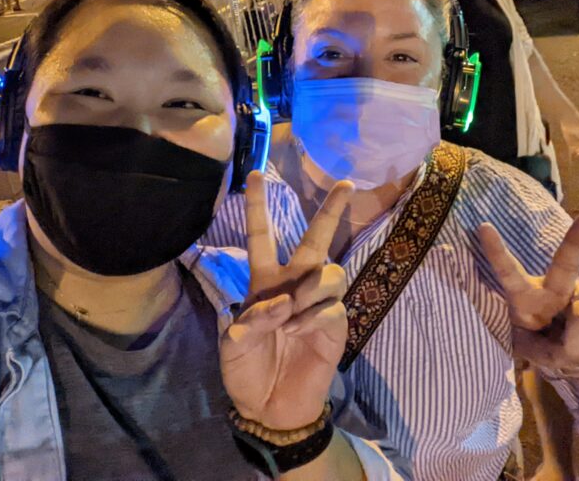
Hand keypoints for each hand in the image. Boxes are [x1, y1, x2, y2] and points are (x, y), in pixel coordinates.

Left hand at [220, 171, 352, 430]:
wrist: (268, 405)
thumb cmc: (246, 369)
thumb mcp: (233, 343)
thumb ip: (252, 318)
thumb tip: (283, 302)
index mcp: (265, 281)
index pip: (263, 236)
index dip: (258, 206)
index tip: (255, 174)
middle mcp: (295, 284)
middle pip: (316, 239)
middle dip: (331, 211)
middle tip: (345, 184)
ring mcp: (318, 303)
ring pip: (330, 272)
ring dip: (310, 287)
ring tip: (292, 312)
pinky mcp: (335, 324)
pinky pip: (332, 306)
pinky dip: (313, 317)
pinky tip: (299, 332)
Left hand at [478, 213, 578, 371]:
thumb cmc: (551, 348)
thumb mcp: (550, 357)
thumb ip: (563, 342)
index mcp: (524, 301)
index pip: (509, 275)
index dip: (497, 253)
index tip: (483, 226)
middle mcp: (551, 290)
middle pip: (565, 267)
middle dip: (577, 242)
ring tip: (576, 344)